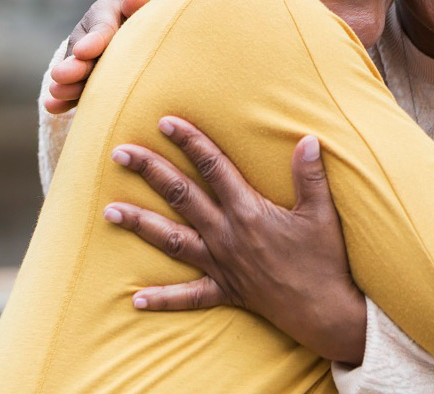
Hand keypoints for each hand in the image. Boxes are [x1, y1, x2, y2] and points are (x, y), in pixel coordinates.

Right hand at [44, 0, 148, 113]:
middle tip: (62, 76)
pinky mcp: (82, 78)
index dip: (94, 41)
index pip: (101, 27)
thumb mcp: (137, 4)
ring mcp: (81, 57)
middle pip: (82, 53)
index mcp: (104, 12)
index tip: (83, 52)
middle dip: (75, 66)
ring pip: (75, 72)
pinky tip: (54, 106)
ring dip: (68, 84)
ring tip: (59, 92)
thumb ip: (136, 4)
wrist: (131, 22)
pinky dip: (63, 99)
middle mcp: (87, 34)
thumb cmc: (139, 12)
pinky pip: (73, 87)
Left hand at [103, 117, 365, 364]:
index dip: (190, 142)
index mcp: (248, 211)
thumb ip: (310, 174)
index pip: (214, 167)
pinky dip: (163, 299)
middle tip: (120, 152)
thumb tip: (307, 138)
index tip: (165, 122)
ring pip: (171, 241)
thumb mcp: (321, 212)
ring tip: (109, 211)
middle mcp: (227, 235)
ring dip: (140, 225)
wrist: (325, 312)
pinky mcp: (226, 291)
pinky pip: (189, 297)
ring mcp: (222, 264)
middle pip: (182, 196)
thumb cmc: (324, 259)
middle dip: (150, 172)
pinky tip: (136, 299)